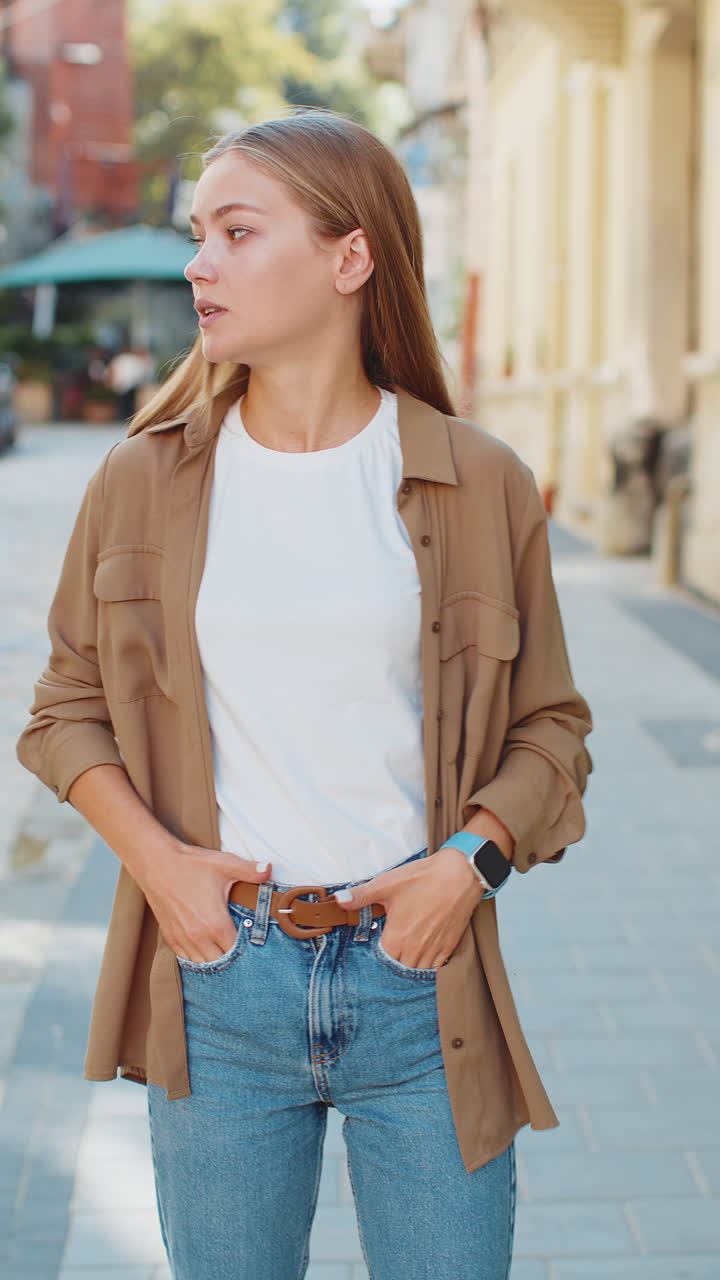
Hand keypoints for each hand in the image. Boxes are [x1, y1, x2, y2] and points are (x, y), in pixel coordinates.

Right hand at [141, 843, 272, 963]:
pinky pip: (185, 957)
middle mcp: (198, 936)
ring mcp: (182, 938)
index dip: (246, 951)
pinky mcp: (169, 936)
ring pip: (201, 963)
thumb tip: (269, 870)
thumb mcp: (225, 864)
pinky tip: (204, 948)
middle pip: (219, 962)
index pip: (235, 951)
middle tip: (240, 950)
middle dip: (231, 958)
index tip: (252, 945)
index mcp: (215, 923)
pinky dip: (196, 957)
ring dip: (213, 959)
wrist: (155, 862)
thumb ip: (251, 870)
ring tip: (223, 950)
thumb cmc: (190, 864)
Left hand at [332, 847, 485, 969]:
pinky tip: (423, 951)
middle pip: (399, 969)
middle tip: (391, 947)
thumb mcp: (386, 884)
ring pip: (417, 972)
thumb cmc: (424, 878)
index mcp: (398, 937)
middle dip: (393, 962)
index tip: (377, 944)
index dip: (377, 954)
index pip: (381, 961)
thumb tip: (339, 900)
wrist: (461, 874)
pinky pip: (435, 968)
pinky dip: (428, 964)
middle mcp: (416, 949)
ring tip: (405, 951)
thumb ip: (361, 896)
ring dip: (410, 965)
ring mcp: (435, 950)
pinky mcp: (449, 947)